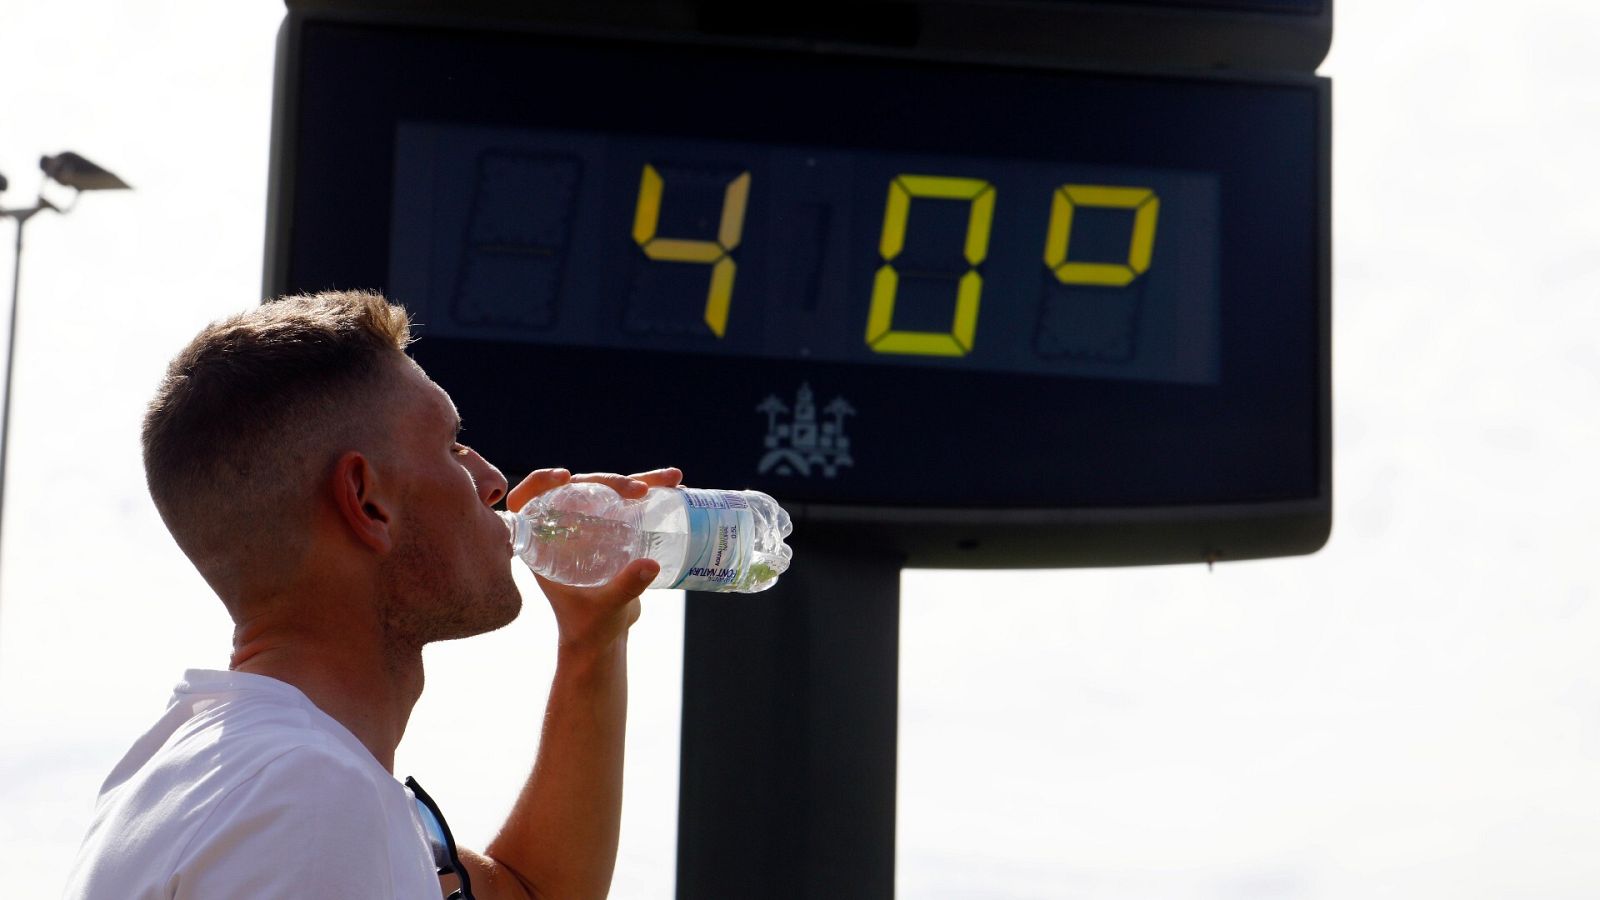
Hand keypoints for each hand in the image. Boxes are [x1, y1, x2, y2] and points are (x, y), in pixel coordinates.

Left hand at [505, 467, 682, 655]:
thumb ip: (624, 588)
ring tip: (672, 478)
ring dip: (638, 481)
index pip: (528, 502)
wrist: (604, 640)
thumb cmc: (589, 628)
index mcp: (543, 545)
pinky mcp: (613, 532)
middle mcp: (563, 531)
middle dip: (609, 481)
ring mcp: (589, 529)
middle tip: (638, 489)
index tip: (564, 477)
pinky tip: (675, 488)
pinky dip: (652, 495)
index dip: (539, 483)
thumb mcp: (604, 608)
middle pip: (578, 490)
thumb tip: (650, 565)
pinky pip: (628, 506)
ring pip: (608, 493)